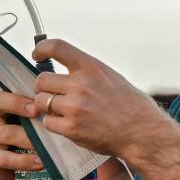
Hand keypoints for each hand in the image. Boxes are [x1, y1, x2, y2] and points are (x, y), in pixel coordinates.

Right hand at [0, 86, 43, 179]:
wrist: (17, 162)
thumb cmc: (29, 131)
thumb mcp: (35, 113)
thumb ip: (43, 100)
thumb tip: (63, 87)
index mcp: (2, 97)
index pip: (8, 87)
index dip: (23, 91)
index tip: (40, 97)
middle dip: (20, 106)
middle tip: (39, 112)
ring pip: (7, 133)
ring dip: (30, 139)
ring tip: (48, 144)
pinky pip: (4, 158)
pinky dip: (24, 160)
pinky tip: (40, 162)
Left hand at [27, 38, 179, 167]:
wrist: (142, 131)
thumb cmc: (131, 105)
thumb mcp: (111, 78)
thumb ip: (86, 73)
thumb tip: (63, 72)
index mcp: (92, 68)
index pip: (57, 47)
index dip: (41, 50)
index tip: (38, 56)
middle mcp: (81, 84)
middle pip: (42, 80)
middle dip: (45, 88)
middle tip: (54, 94)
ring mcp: (75, 107)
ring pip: (41, 102)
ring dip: (48, 107)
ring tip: (64, 111)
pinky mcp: (71, 128)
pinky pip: (48, 122)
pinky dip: (55, 124)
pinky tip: (69, 124)